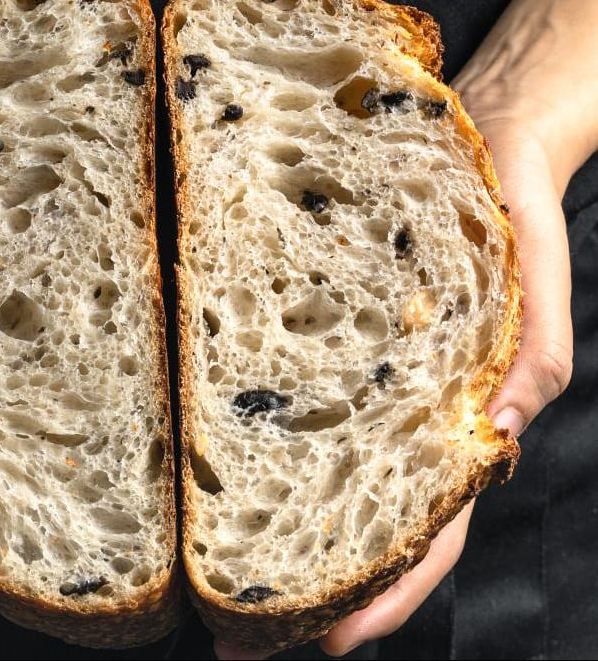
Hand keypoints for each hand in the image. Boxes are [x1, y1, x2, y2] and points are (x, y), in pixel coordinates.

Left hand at [217, 89, 575, 659]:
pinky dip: (261, 445)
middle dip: (304, 589)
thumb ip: (530, 366)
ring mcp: (357, 380)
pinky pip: (288, 401)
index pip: (423, 533)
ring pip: (313, 476)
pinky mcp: (322, 334)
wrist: (473, 140)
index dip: (381, 595)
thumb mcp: (535, 292)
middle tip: (236, 641)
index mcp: (454, 419)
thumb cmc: (511, 218)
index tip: (323, 642)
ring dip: (271, 533)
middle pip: (352, 523)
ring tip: (214, 584)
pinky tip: (219, 471)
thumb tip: (491, 442)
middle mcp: (394, 413)